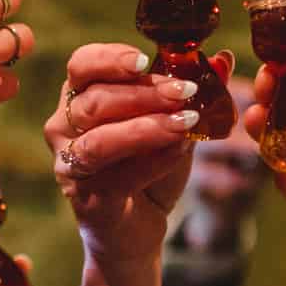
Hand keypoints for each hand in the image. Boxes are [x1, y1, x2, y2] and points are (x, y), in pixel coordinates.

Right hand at [48, 43, 222, 265]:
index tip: (146, 59)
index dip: (111, 59)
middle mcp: (63, 128)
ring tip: (186, 121)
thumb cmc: (149, 166)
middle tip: (185, 91)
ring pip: (99, 139)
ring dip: (145, 127)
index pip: (82, 65)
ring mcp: (70, 166)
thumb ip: (191, 93)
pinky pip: (117, 177)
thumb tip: (222, 60)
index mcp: (78, 98)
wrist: (139, 226)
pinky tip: (180, 151)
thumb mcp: (173, 123)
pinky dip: (153, 162)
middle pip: (93, 100)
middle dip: (143, 93)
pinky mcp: (86, 200)